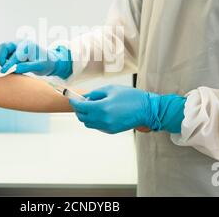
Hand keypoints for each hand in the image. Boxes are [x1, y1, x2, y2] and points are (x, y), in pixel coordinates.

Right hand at [0, 40, 72, 78]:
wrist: (49, 61)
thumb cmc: (46, 63)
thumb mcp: (40, 66)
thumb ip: (28, 67)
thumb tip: (15, 69)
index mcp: (28, 45)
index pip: (16, 55)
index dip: (9, 64)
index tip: (3, 71)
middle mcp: (21, 43)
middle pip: (5, 46)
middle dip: (1, 58)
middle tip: (1, 69)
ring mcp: (16, 45)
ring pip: (2, 48)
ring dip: (0, 58)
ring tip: (3, 68)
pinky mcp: (13, 50)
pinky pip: (3, 52)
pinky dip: (1, 59)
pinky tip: (6, 67)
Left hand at [69, 85, 185, 133]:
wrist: (147, 109)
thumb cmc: (132, 97)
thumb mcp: (112, 89)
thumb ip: (96, 93)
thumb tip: (86, 97)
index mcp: (102, 108)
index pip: (81, 107)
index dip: (74, 102)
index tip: (71, 98)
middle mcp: (103, 119)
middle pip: (82, 117)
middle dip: (78, 109)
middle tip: (80, 101)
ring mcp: (107, 127)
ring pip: (88, 123)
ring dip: (85, 115)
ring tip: (91, 106)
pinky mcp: (111, 131)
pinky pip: (96, 126)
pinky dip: (94, 120)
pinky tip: (100, 112)